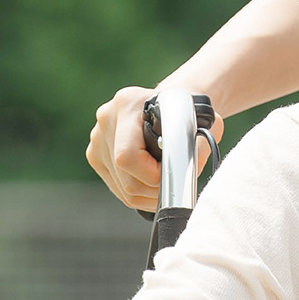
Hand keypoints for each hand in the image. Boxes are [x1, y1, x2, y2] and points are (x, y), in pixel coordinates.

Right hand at [86, 84, 223, 211]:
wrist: (170, 104)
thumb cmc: (188, 112)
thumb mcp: (202, 119)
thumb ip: (201, 141)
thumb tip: (191, 164)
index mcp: (127, 103)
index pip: (127, 156)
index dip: (153, 176)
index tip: (176, 175)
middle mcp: (106, 120)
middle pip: (126, 179)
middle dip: (157, 191)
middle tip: (179, 185)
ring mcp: (97, 139)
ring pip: (124, 190)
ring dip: (151, 196)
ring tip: (171, 184)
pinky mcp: (96, 156)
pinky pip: (119, 189)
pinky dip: (141, 195)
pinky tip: (156, 185)